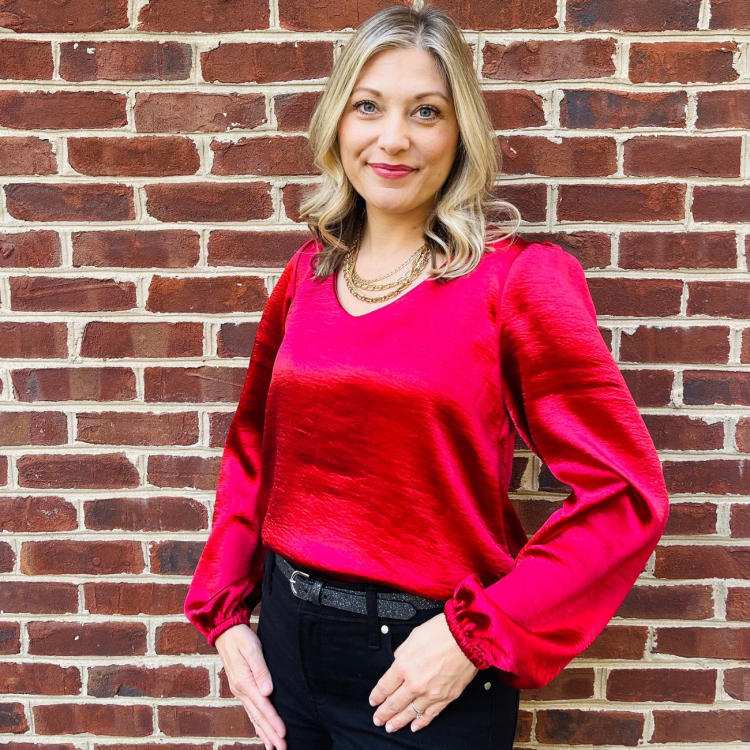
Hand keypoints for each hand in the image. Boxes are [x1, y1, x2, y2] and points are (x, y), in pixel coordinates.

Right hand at [215, 623, 286, 749]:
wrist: (226, 632)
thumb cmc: (241, 638)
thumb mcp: (252, 649)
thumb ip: (261, 670)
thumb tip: (268, 691)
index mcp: (244, 682)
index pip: (262, 706)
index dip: (273, 721)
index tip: (284, 734)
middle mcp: (241, 690)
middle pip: (258, 717)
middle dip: (271, 734)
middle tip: (283, 749)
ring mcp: (240, 691)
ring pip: (254, 717)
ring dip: (265, 733)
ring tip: (274, 748)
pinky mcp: (242, 689)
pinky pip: (250, 711)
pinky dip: (257, 725)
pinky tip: (262, 733)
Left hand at [368, 612, 477, 733]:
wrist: (467, 637)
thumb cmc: (441, 632)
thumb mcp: (413, 637)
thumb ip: (403, 652)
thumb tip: (399, 659)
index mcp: (403, 666)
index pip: (384, 686)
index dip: (377, 696)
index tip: (373, 701)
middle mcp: (415, 683)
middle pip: (394, 703)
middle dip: (383, 713)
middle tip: (377, 719)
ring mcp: (431, 693)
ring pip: (410, 712)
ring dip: (398, 721)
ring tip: (391, 727)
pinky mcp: (446, 697)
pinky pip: (430, 714)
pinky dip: (421, 722)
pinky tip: (415, 726)